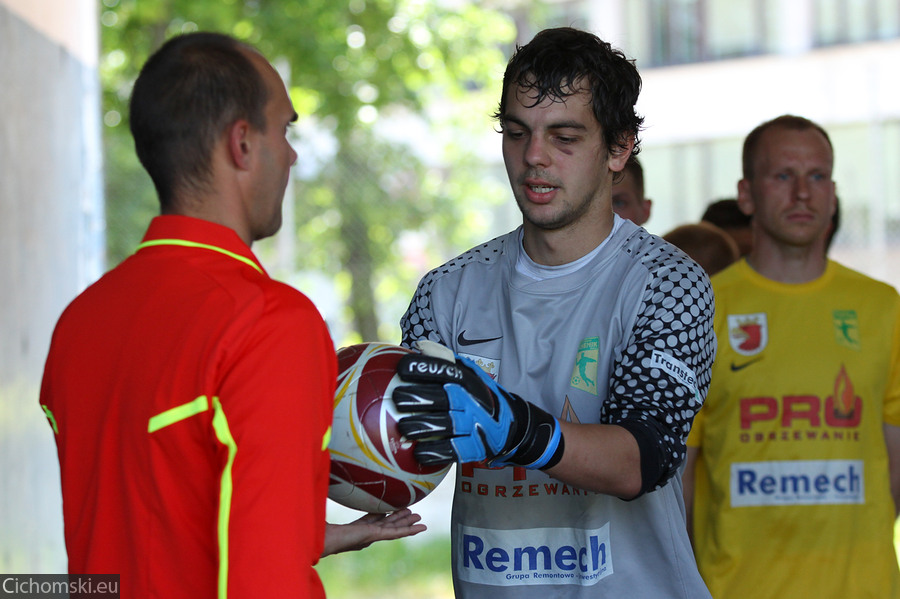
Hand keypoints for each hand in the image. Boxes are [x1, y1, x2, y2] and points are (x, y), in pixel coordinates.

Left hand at [321, 508, 426, 556]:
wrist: (327, 540)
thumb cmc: (327, 529)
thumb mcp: (334, 514)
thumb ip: (334, 505)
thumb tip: (322, 490)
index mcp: (358, 527)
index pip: (375, 519)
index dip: (385, 514)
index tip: (391, 509)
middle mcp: (368, 532)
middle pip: (388, 523)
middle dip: (400, 518)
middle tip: (412, 512)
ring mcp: (374, 534)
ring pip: (395, 527)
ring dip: (407, 523)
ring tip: (419, 518)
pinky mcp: (378, 536)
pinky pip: (397, 533)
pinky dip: (409, 530)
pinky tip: (420, 528)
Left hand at [391, 340, 563, 468]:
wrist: (512, 425)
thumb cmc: (478, 398)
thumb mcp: (468, 375)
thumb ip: (444, 361)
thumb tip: (421, 345)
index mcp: (468, 381)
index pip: (445, 370)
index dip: (423, 368)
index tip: (401, 368)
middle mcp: (472, 401)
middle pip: (444, 397)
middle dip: (419, 397)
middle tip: (397, 398)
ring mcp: (474, 425)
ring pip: (446, 425)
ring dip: (423, 426)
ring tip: (403, 427)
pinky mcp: (475, 448)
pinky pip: (453, 451)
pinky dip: (435, 453)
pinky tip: (418, 452)